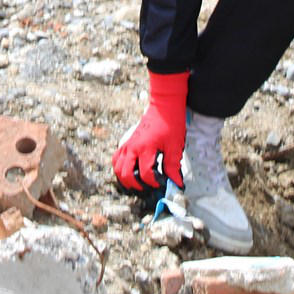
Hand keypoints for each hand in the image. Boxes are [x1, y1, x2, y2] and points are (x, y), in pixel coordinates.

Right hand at [112, 70, 189, 192]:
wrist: (164, 106)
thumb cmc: (170, 123)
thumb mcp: (175, 146)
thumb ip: (173, 166)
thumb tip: (176, 183)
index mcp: (145, 148)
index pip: (145, 174)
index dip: (154, 183)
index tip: (162, 184)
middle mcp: (133, 147)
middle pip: (125, 173)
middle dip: (135, 185)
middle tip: (147, 188)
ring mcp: (128, 143)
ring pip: (117, 166)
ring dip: (124, 177)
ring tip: (135, 182)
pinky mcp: (128, 141)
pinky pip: (117, 156)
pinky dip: (120, 166)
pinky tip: (129, 169)